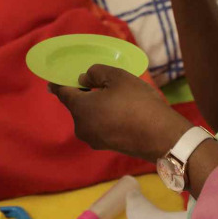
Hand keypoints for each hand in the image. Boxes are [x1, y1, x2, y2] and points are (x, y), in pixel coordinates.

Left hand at [50, 64, 191, 161]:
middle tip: (98, 81)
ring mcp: (94, 140)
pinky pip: (98, 125)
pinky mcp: (106, 146)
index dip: (59, 82)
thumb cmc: (138, 103)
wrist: (162, 137)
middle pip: (76, 105)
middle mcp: (81, 127)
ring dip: (95, 104)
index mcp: (80, 109)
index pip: (62, 92)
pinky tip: (120, 109)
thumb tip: (83, 80)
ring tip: (114, 94)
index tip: (55, 77)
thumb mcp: (118, 77)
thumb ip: (95, 72)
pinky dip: (103, 115)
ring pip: (88, 115)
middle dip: (83, 92)